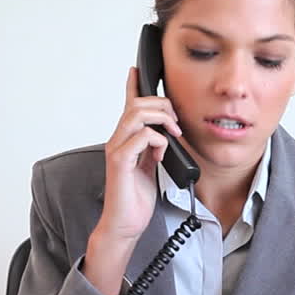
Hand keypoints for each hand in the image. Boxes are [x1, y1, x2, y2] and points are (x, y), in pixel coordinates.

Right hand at [83, 67, 190, 294]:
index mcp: (126, 140)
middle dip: (162, 106)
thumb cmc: (135, 200)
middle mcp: (118, 141)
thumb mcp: (150, 168)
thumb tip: (165, 136)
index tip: (136, 69)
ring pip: (136, 115)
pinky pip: (139, 138)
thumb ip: (154, 150)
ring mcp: (117, 150)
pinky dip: (157, 140)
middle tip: (177, 124)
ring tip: (173, 134)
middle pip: (137, 104)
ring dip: (161, 119)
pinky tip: (162, 153)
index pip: (127, 106)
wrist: (125, 225)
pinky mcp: (119, 162)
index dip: (132, 86)